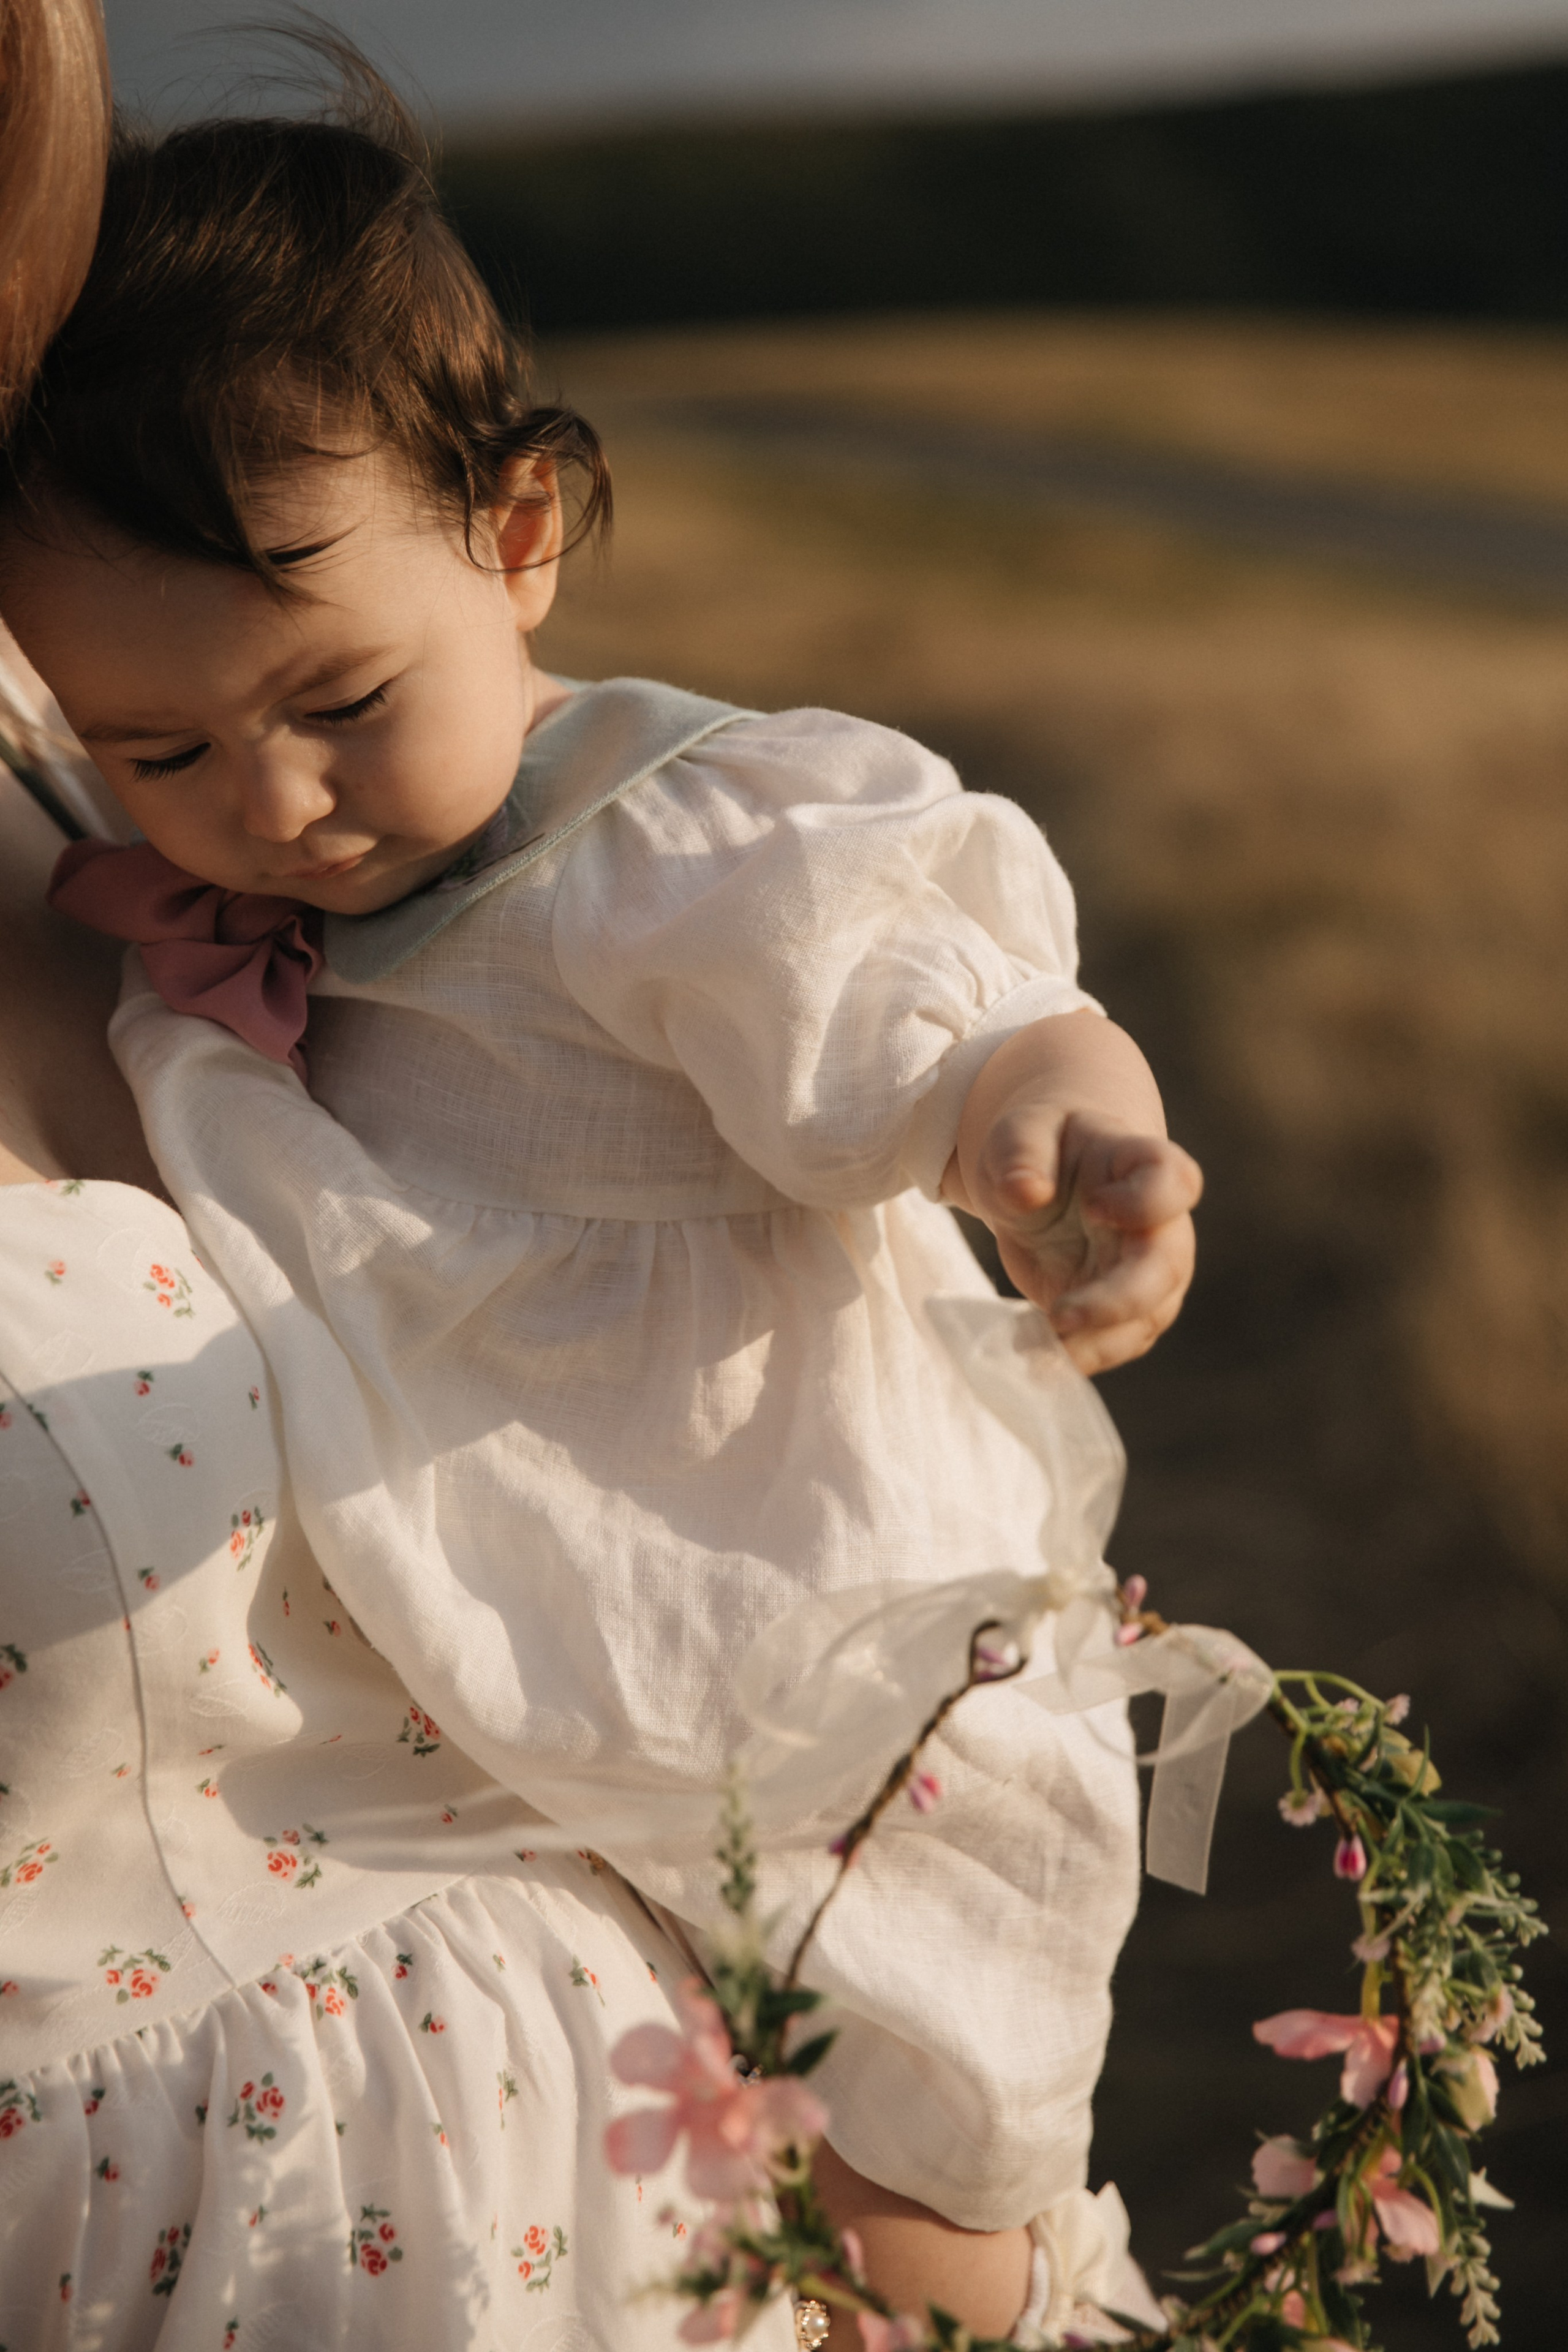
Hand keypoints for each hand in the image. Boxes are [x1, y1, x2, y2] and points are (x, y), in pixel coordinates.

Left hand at [944, 1011, 1201, 1375]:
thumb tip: (1025, 1192)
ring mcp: (1147, 1271)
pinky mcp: (1122, 1308)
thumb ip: (1021, 1155)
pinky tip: (1040, 1361)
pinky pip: (1118, 1341)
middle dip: (1120, 1300)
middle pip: (1166, 1266)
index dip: (1145, 1202)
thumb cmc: (1040, 1147)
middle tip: (1060, 1316)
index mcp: (1142, 1164)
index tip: (1094, 1208)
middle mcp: (1160, 1223)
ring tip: (1040, 1354)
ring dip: (1099, 1342)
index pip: (1173, 1183)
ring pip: (1148, 1317)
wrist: (1045, 1178)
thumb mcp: (1020, 1134)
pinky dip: (1082, 1357)